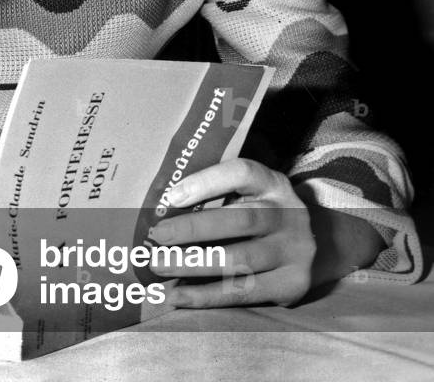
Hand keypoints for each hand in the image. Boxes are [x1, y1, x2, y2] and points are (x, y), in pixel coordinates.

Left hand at [147, 157, 315, 307]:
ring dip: (194, 264)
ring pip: (240, 260)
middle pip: (240, 219)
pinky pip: (242, 293)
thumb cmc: (259, 215)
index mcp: (272, 183)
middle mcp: (289, 214)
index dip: (206, 182)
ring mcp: (295, 251)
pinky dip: (206, 296)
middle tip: (157, 237)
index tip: (172, 196)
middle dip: (193, 229)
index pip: (242, 173)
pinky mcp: (291, 285)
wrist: (311, 249)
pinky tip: (178, 296)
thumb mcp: (248, 195)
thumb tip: (163, 208)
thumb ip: (216, 197)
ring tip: (161, 265)